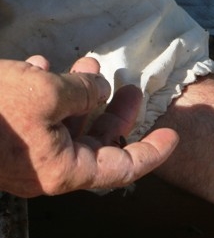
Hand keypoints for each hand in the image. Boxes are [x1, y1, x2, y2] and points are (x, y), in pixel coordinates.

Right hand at [0, 55, 178, 197]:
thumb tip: (99, 88)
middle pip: (97, 144)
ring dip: (78, 95)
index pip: (123, 168)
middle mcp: (48, 171)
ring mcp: (25, 158)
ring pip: (66, 127)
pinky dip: (45, 94)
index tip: (173, 136)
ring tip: (87, 65)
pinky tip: (41, 66)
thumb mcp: (45, 93)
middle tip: (131, 88)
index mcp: (65, 171)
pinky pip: (36, 120)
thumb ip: (81, 91)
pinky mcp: (5, 141)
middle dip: (116, 112)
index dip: (152, 152)